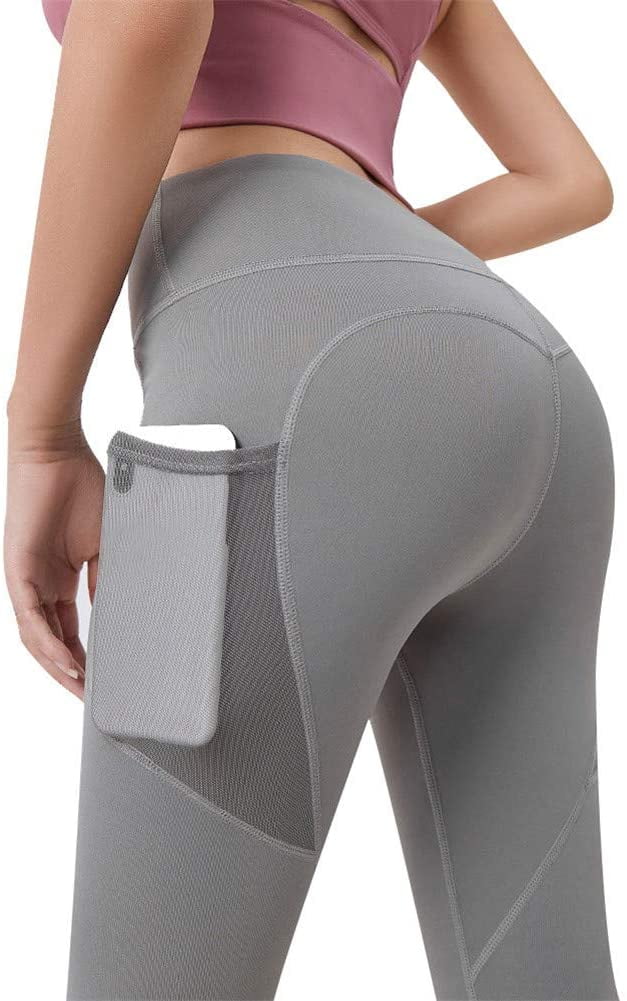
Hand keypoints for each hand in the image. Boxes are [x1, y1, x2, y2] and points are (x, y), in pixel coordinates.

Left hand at [4, 425, 104, 698]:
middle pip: (50, 641)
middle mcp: (39, 584)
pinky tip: (64, 661)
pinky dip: (47, 641)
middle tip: (90, 698)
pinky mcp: (17, 569)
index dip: (83, 658)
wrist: (58, 451)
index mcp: (59, 579)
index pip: (69, 630)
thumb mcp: (104, 542)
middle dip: (70, 672)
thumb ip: (106, 577)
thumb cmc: (83, 486)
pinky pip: (30, 616)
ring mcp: (26, 578)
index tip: (102, 681)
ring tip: (80, 689)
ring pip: (37, 637)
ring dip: (57, 666)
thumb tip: (114, 609)